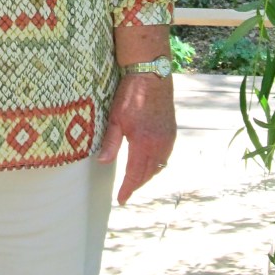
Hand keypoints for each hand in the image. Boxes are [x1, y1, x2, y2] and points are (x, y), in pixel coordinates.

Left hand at [97, 74, 176, 204]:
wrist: (152, 76)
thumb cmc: (131, 95)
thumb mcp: (115, 118)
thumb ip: (111, 143)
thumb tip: (103, 162)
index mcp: (144, 143)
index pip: (135, 174)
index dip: (128, 188)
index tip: (121, 199)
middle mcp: (159, 144)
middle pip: (148, 173)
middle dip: (137, 184)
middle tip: (126, 192)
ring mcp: (168, 138)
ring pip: (159, 166)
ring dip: (147, 175)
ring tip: (136, 180)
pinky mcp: (171, 131)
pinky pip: (165, 156)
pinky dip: (157, 164)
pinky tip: (150, 163)